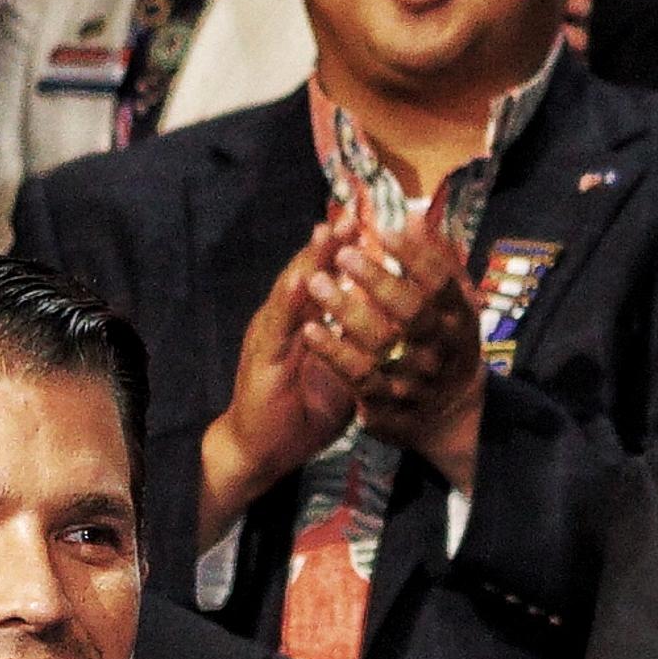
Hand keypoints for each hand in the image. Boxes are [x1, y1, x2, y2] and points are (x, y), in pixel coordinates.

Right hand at [199, 214, 363, 548]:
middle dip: (331, 243)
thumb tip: (396, 319)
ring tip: (327, 230)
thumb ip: (361, 340)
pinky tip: (301, 280)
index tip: (372, 221)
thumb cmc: (305, 408)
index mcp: (307, 321)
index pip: (328, 277)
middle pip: (309, 272)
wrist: (262, 447)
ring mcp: (271, 335)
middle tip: (353, 210)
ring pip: (292, 290)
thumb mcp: (343, 367)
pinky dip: (290, 301)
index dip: (348, 251)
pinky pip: (278, 326)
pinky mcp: (261, 357)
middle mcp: (287, 320)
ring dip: (309, 260)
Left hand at [305, 202, 487, 490]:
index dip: (415, 255)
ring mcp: (415, 379)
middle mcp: (441, 349)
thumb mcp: (454, 305)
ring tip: (317, 282)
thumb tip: (412, 216)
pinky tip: (310, 329)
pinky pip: (358, 377)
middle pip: (412, 311)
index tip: (384, 230)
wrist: (448, 415)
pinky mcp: (389, 403)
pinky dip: (333, 352)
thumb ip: (437, 262)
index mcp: (459, 319)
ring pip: (380, 345)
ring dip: (346, 311)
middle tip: (344, 253)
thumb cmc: (444, 343)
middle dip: (376, 280)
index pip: (442, 282)